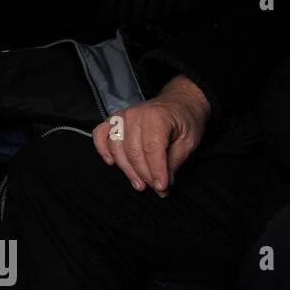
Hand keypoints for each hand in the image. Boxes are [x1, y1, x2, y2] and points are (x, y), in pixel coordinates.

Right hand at [91, 74, 210, 196]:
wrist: (179, 102)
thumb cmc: (185, 120)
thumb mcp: (189, 140)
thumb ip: (174, 161)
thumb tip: (163, 182)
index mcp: (156, 117)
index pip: (152, 149)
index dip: (156, 171)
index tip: (162, 187)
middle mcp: (135, 115)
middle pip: (133, 151)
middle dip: (144, 174)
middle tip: (155, 188)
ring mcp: (121, 116)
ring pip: (116, 148)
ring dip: (126, 169)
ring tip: (139, 183)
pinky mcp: (114, 119)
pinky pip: (100, 135)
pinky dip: (102, 150)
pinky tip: (112, 163)